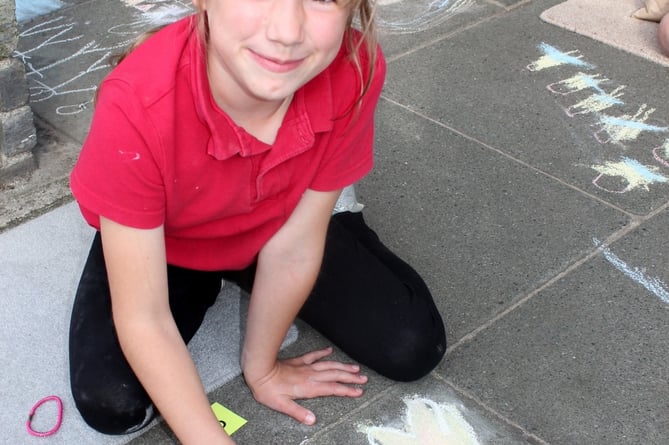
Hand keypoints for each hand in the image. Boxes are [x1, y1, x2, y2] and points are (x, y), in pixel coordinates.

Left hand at [244, 347, 366, 424]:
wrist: (259, 370)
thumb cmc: (268, 389)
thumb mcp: (282, 405)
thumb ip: (298, 412)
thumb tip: (312, 420)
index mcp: (309, 387)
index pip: (333, 389)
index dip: (347, 390)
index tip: (359, 391)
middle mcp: (311, 375)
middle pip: (335, 375)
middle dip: (350, 378)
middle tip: (363, 378)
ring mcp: (305, 367)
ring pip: (328, 365)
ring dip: (342, 366)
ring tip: (354, 367)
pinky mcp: (299, 361)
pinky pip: (314, 355)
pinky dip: (323, 353)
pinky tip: (329, 351)